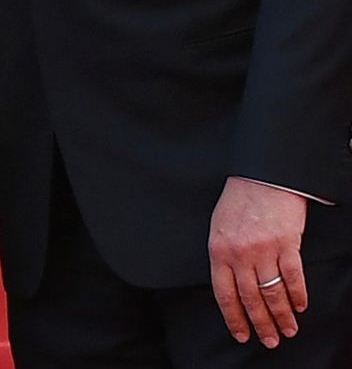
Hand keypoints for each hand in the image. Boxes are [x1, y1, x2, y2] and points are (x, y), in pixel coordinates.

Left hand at [209, 176, 308, 347]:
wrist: (262, 176)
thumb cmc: (239, 202)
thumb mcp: (219, 228)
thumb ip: (224, 256)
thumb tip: (231, 286)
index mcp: (218, 250)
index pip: (224, 294)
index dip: (234, 318)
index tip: (242, 335)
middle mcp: (239, 254)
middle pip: (251, 299)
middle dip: (261, 324)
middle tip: (270, 341)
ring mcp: (264, 250)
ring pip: (273, 293)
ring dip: (282, 315)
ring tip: (288, 331)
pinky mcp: (287, 244)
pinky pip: (293, 277)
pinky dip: (298, 296)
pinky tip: (300, 307)